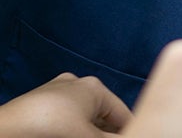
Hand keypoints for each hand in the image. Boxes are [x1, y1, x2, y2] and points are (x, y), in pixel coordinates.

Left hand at [0, 72, 131, 136]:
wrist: (7, 129)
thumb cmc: (50, 126)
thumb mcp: (86, 136)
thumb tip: (131, 137)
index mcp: (95, 86)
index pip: (122, 112)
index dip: (129, 128)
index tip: (134, 136)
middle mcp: (79, 84)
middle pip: (102, 114)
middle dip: (107, 131)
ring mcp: (58, 92)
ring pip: (83, 116)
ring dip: (90, 130)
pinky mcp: (41, 102)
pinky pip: (66, 117)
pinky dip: (74, 128)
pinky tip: (72, 136)